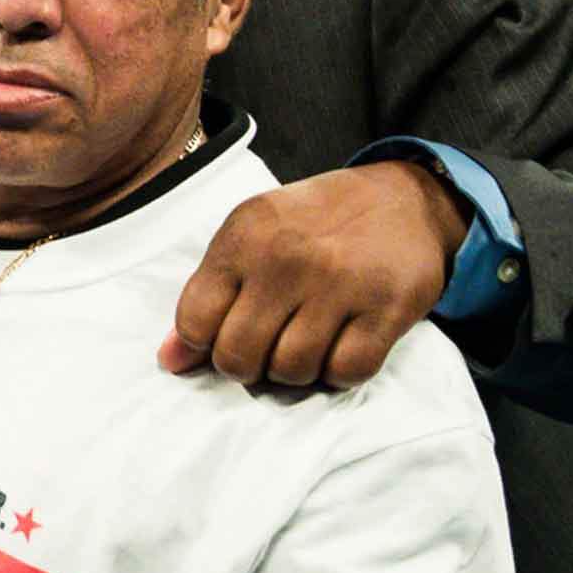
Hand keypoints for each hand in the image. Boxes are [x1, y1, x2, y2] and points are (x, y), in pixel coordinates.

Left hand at [160, 161, 465, 387]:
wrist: (403, 199)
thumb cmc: (313, 224)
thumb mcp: (251, 238)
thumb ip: (208, 296)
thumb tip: (169, 362)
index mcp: (244, 236)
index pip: (195, 321)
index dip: (204, 342)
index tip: (228, 332)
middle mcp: (288, 258)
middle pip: (238, 356)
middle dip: (247, 366)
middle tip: (266, 348)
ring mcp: (340, 283)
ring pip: (291, 370)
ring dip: (294, 372)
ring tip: (304, 345)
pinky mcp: (388, 307)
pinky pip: (348, 371)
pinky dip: (339, 373)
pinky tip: (340, 347)